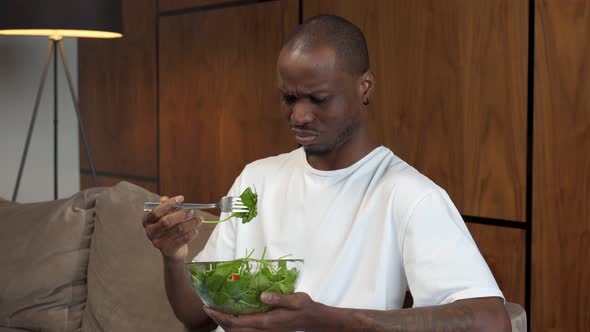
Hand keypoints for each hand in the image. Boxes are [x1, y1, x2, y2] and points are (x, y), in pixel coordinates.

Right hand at [142, 195, 200, 262]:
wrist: (173, 250)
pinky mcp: (168, 250)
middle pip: (166, 221)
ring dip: (191, 222)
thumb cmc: (170, 228)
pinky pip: (183, 239)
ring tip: (199, 219)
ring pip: (178, 229)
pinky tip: (195, 230)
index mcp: (147, 221)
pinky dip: (192, 233)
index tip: (181, 198)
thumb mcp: (167, 215)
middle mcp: (150, 232)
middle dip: (182, 214)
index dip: (169, 204)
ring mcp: (158, 242)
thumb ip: (166, 207)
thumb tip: (164, 199)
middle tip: (192, 211)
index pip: (156, 211)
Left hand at [203, 292, 323, 331]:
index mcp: (266, 321)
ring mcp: (264, 331)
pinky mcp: (266, 330)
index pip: (237, 322)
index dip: (220, 316)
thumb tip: (262, 295)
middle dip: (218, 320)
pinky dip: (236, 325)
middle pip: (234, 329)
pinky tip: (233, 316)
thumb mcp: (295, 300)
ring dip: (226, 324)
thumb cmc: (305, 308)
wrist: (314, 320)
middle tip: (208, 309)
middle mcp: (262, 329)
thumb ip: (278, 298)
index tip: (208, 308)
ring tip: (217, 312)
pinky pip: (246, 331)